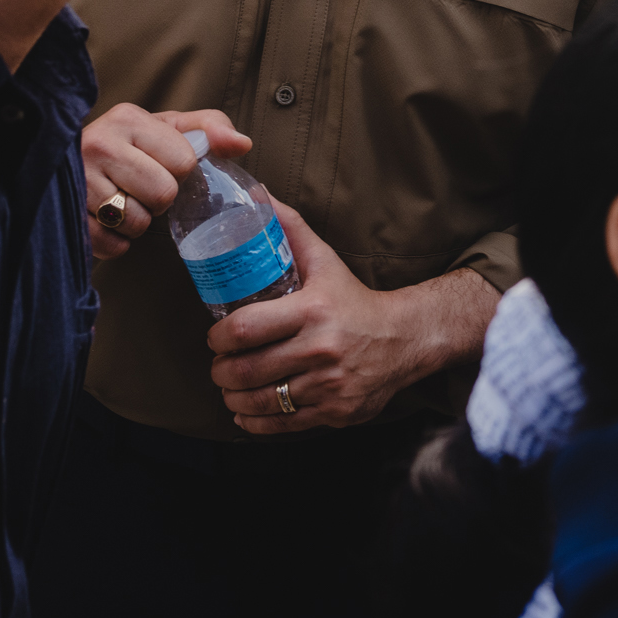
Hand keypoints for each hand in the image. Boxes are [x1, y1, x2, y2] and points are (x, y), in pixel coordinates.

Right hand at [79, 104, 250, 260]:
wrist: (68, 165)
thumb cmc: (131, 148)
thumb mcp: (169, 129)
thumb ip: (210, 129)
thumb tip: (242, 144)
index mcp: (128, 118)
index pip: (183, 161)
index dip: (180, 171)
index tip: (161, 165)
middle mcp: (98, 143)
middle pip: (163, 194)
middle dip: (159, 198)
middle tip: (142, 188)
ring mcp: (76, 181)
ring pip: (137, 222)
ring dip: (137, 221)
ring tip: (122, 202)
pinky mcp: (66, 215)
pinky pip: (112, 245)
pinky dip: (117, 242)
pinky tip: (108, 222)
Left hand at [208, 203, 498, 432]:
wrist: (403, 339)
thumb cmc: (353, 298)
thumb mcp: (324, 259)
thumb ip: (289, 228)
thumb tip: (256, 193)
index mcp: (313, 310)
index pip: (245, 329)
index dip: (218, 338)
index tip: (215, 338)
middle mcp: (320, 350)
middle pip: (247, 370)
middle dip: (221, 371)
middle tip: (219, 365)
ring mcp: (328, 385)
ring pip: (260, 401)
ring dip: (233, 398)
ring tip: (229, 387)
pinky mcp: (334, 411)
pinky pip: (281, 425)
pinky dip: (255, 422)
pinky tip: (246, 412)